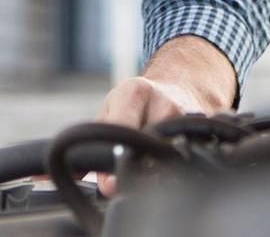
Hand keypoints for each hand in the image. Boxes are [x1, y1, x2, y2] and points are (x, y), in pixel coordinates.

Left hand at [91, 35, 235, 194]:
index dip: (113, 159)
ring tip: (144, 170)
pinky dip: (173, 167)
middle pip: (147, 148)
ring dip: (154, 172)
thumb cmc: (138, 101)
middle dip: (134, 170)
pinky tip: (165, 165)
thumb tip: (66, 172)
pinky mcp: (202, 133)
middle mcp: (165, 103)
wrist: (181, 85)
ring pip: (168, 157)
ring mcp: (188, 118)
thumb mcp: (111, 109)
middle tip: (123, 182)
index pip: (122, 130)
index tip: (107, 183)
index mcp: (136, 92)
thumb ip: (93, 139)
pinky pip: (186, 158)